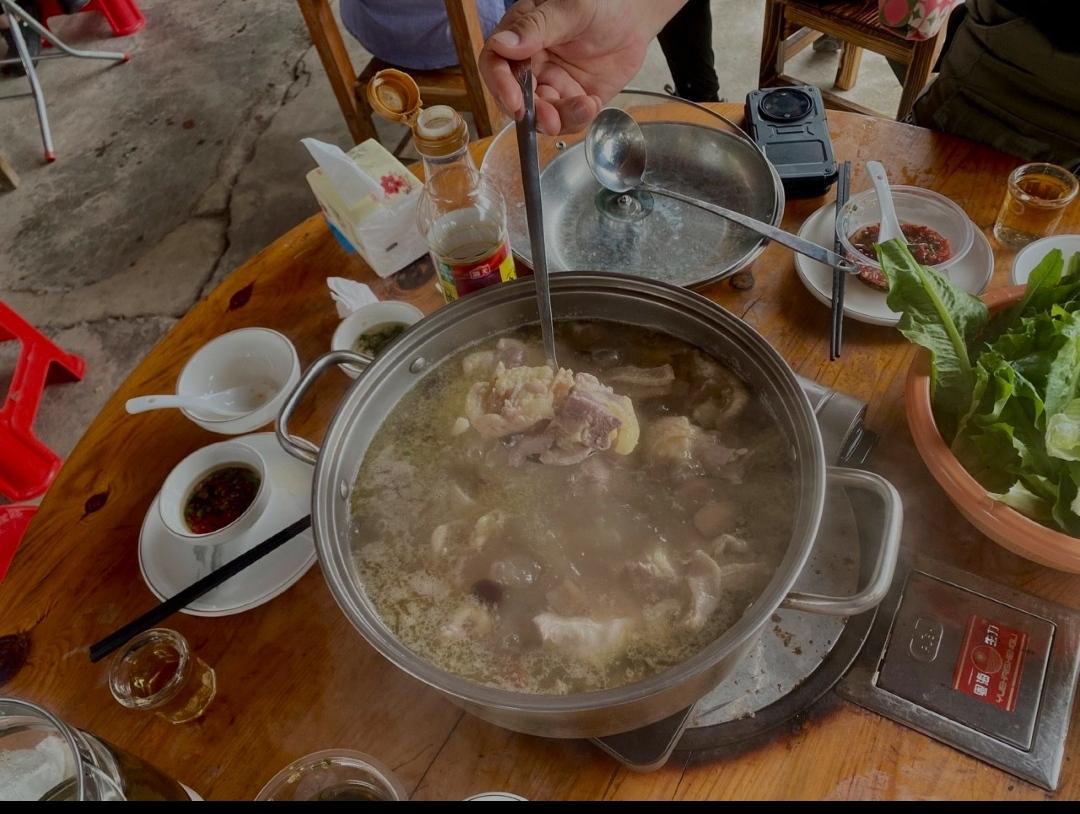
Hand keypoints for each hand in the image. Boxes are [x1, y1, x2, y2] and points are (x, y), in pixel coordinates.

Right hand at [479, 0, 685, 134]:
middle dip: (533, 113)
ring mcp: (553, 83)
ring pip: (542, 115)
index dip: (500, 85)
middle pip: (517, 98)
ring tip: (583, 105)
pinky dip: (579, 118)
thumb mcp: (569, 9)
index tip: (515, 101)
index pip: (495, 63)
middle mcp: (532, 64)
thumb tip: (503, 46)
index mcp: (521, 37)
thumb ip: (536, 28)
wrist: (635, 17)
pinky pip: (568, 119)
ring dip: (558, 119)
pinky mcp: (573, 99)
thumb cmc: (601, 2)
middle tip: (551, 119)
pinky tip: (592, 102)